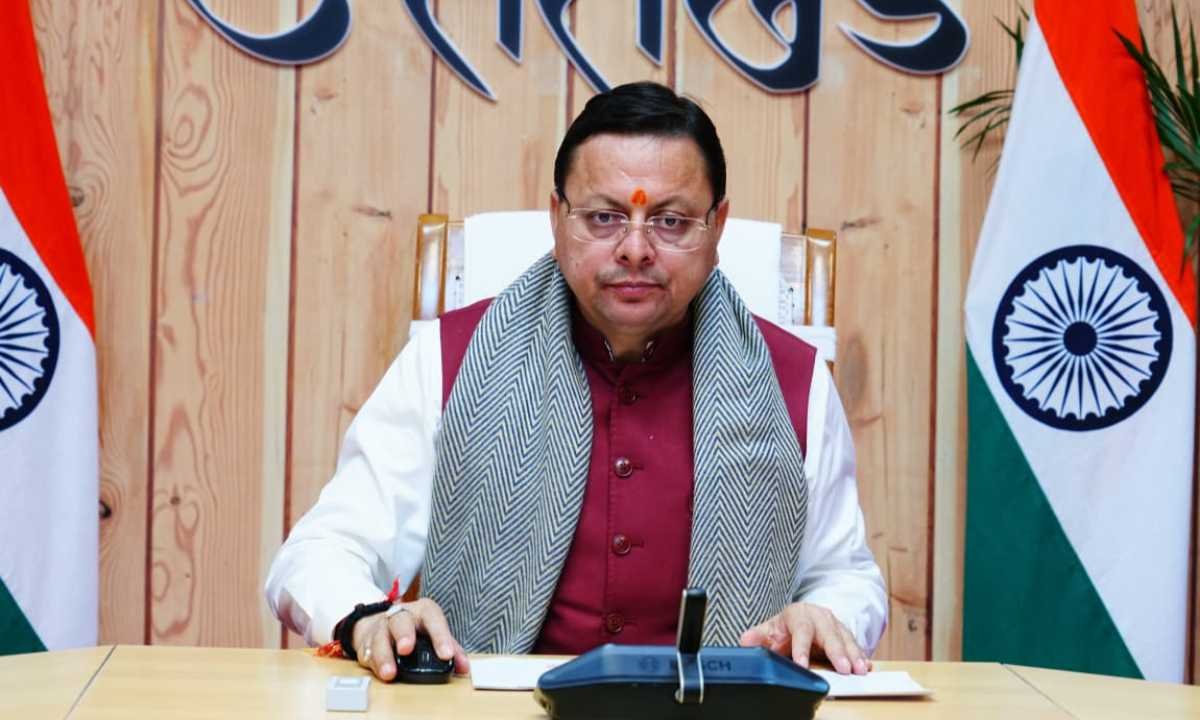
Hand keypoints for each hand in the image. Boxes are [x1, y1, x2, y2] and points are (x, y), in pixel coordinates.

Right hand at [350, 598, 470, 680]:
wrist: (380, 623)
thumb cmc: (414, 629)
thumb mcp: (434, 633)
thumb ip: (451, 649)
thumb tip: (464, 667)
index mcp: (423, 612)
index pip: (433, 618)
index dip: (440, 636)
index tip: (446, 654)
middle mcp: (400, 616)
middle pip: (401, 621)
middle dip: (404, 634)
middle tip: (407, 649)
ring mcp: (381, 628)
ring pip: (380, 637)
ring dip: (384, 656)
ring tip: (389, 672)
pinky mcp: (366, 643)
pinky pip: (367, 653)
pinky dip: (373, 663)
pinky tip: (378, 671)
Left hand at [739, 602, 870, 674]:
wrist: (803, 618)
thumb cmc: (786, 628)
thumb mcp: (770, 630)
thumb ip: (758, 637)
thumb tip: (745, 640)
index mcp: (798, 614)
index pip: (801, 630)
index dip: (802, 648)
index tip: (802, 664)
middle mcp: (819, 617)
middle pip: (829, 633)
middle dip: (837, 651)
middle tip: (843, 668)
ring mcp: (835, 624)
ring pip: (845, 639)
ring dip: (853, 655)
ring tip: (859, 669)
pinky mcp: (846, 634)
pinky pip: (855, 644)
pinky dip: (861, 655)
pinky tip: (866, 665)